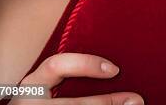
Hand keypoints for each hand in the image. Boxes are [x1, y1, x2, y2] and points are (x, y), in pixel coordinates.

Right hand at [10, 53, 142, 103]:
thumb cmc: (40, 101)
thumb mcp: (46, 87)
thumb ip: (70, 78)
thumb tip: (114, 71)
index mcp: (32, 86)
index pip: (56, 66)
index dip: (86, 64)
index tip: (114, 70)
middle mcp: (30, 104)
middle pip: (74, 104)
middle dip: (107, 103)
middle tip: (135, 100)